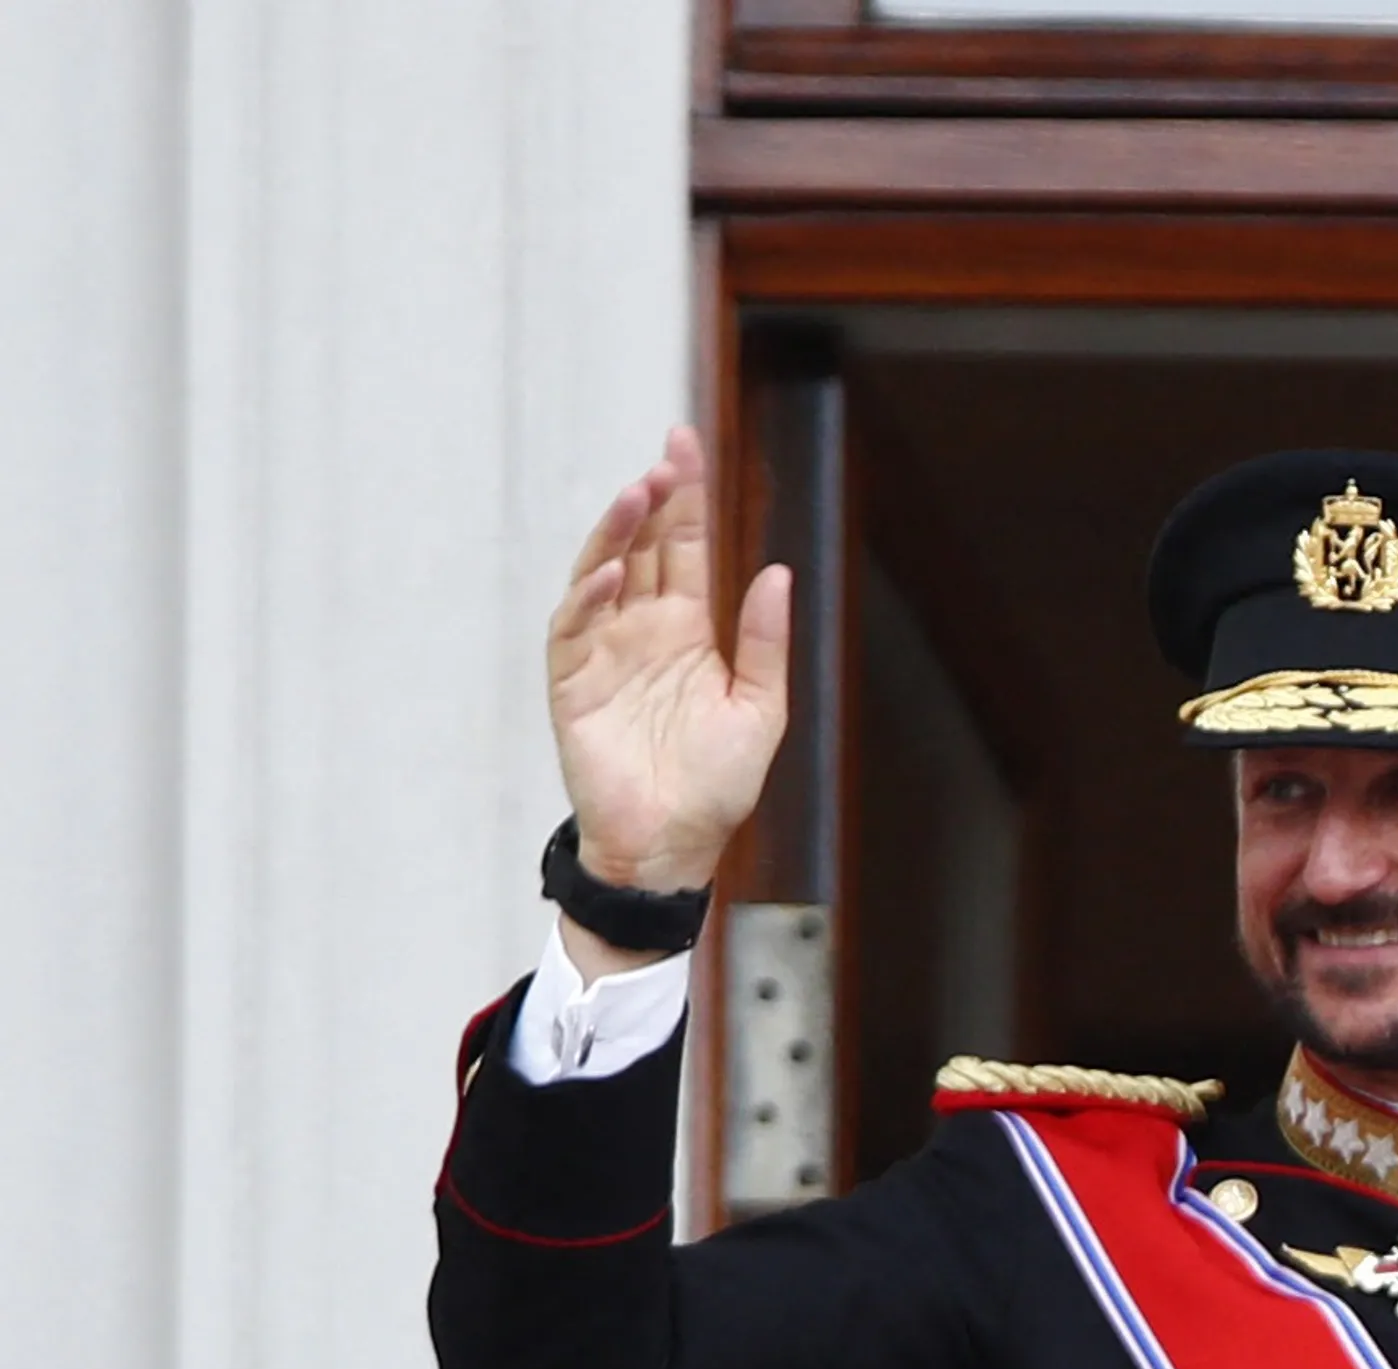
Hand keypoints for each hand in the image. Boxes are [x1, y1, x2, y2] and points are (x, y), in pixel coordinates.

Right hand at [547, 425, 793, 903]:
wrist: (673, 847)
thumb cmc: (716, 785)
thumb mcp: (760, 709)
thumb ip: (765, 642)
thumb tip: (777, 571)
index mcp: (689, 631)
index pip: (684, 548)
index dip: (686, 498)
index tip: (685, 445)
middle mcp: (644, 630)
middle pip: (645, 548)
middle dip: (654, 500)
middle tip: (668, 456)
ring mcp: (605, 652)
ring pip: (604, 574)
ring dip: (618, 534)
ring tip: (638, 493)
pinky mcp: (573, 683)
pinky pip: (575, 629)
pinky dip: (590, 599)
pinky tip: (613, 573)